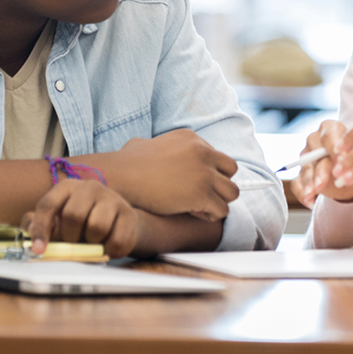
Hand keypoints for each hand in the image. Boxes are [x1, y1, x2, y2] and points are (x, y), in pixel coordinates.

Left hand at [22, 179, 139, 257]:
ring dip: (91, 243)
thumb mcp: (56, 220)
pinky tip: (107, 247)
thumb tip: (29, 230)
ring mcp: (111, 198)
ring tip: (91, 242)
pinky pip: (117, 239)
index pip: (48, 205)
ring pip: (97, 226)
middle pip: (73, 215)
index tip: (38, 250)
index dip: (41, 229)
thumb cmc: (79, 222)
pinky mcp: (129, 214)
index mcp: (67, 187)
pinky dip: (110, 251)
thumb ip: (37, 224)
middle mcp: (90, 187)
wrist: (115, 220)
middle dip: (70, 237)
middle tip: (73, 243)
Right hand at [102, 129, 238, 220]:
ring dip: (217, 201)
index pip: (216, 157)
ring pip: (232, 192)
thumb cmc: (124, 164)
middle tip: (200, 195)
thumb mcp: (144, 143)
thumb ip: (155, 145)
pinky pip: (222, 210)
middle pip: (230, 170)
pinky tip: (191, 213)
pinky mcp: (202, 194)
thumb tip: (143, 146)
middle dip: (219, 184)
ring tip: (197, 207)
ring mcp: (204, 173)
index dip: (207, 173)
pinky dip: (209, 215)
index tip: (191, 183)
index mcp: (191, 138)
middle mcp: (202, 152)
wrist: (120, 176)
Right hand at [289, 120, 352, 207]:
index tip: (340, 159)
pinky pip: (297, 183)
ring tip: (312, 193)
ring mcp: (306, 157)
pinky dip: (302, 193)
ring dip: (309, 182)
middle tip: (323, 182)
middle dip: (319, 169)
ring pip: (306, 169)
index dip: (334, 146)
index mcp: (330, 129)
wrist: (351, 174)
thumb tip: (350, 165)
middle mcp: (315, 140)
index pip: (329, 134)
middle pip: (314, 153)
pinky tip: (309, 202)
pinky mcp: (301, 174)